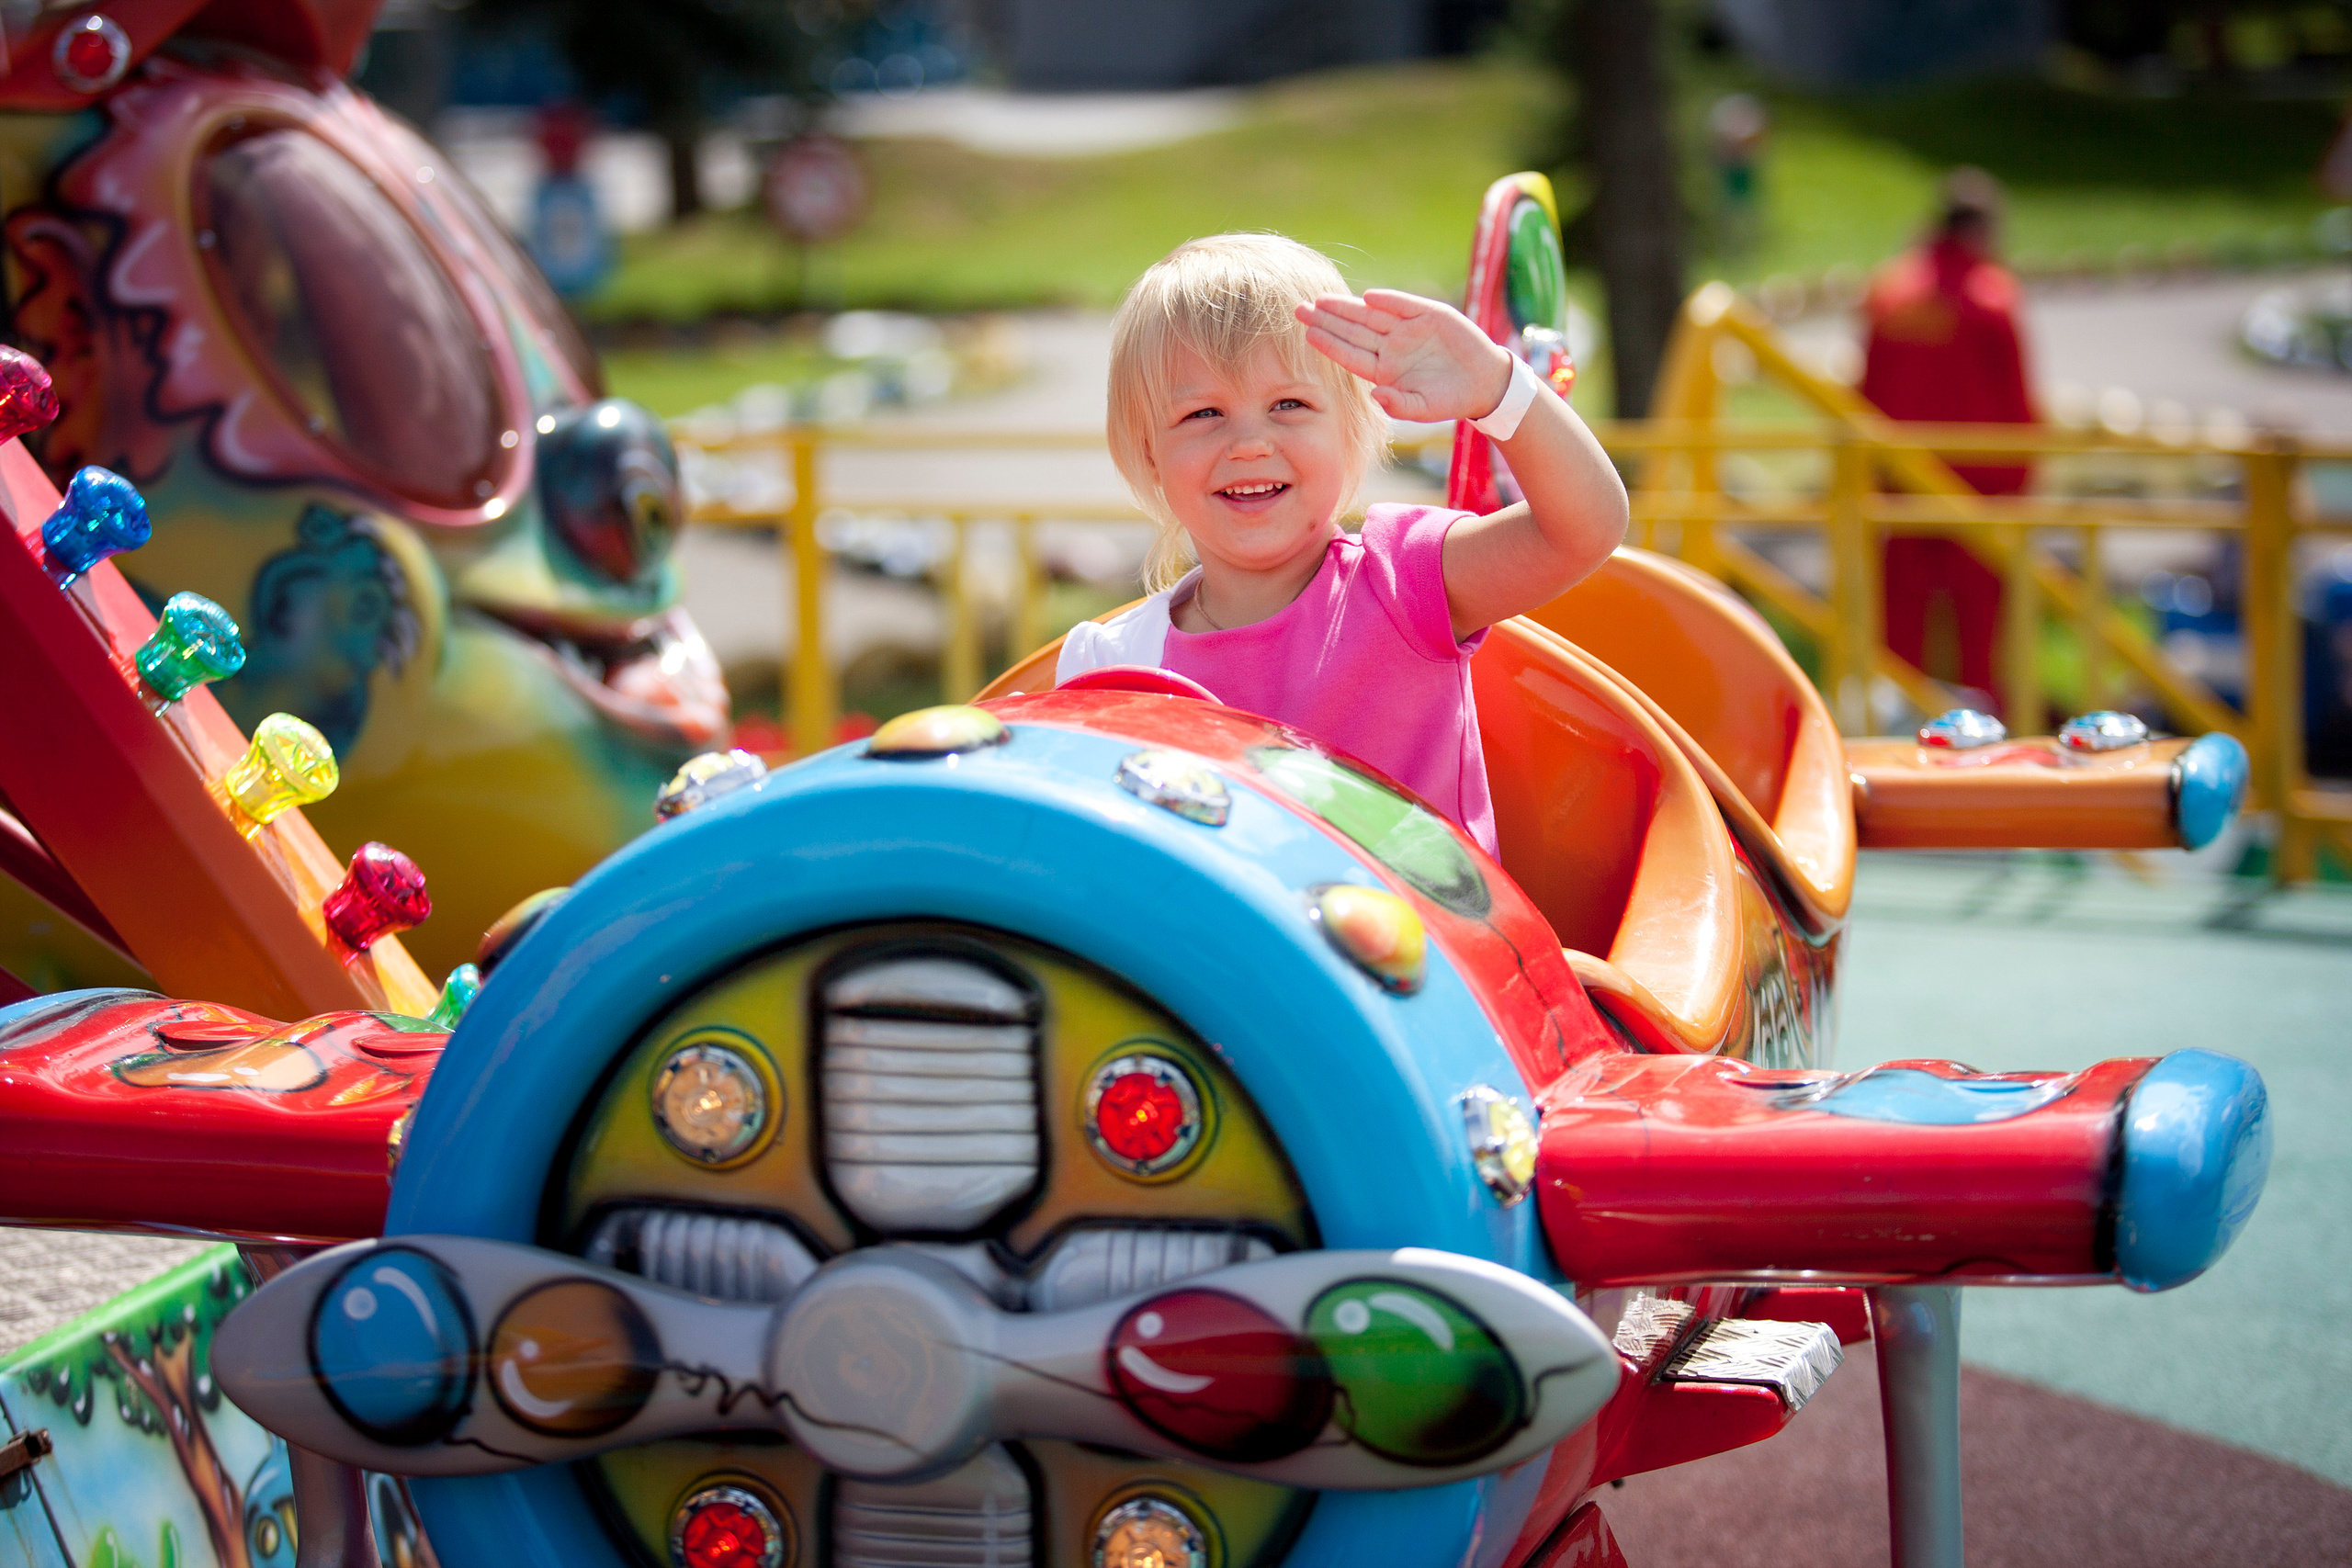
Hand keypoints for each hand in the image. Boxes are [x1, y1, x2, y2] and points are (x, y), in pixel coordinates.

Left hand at [1294, 289, 1514, 423]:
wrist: (1484, 382)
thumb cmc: (1449, 399)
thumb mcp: (1424, 408)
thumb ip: (1399, 405)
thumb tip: (1375, 395)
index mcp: (1384, 371)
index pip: (1350, 355)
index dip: (1330, 344)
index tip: (1308, 334)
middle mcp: (1391, 347)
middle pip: (1353, 331)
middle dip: (1327, 320)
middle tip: (1299, 308)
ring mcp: (1408, 330)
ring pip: (1372, 316)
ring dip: (1348, 307)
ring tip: (1322, 299)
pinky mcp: (1429, 315)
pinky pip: (1404, 305)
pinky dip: (1388, 301)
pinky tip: (1368, 297)